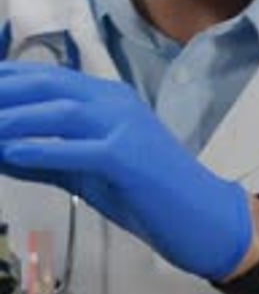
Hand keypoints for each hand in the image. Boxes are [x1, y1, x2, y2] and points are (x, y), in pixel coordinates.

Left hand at [0, 61, 251, 279]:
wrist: (202, 216)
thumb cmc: (146, 194)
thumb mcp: (88, 172)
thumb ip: (46, 158)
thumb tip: (0, 151)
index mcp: (107, 97)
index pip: (48, 77)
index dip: (9, 78)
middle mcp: (115, 101)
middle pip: (50, 85)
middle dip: (5, 92)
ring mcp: (125, 125)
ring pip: (61, 112)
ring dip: (15, 118)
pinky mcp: (129, 156)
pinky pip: (80, 149)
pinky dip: (41, 150)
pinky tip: (10, 154)